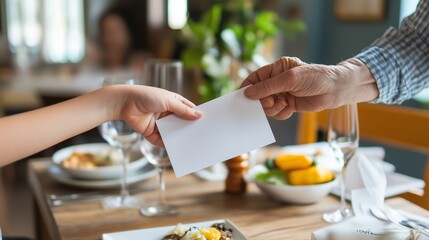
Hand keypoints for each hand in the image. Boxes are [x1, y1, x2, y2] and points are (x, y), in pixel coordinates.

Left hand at [113, 85, 201, 145]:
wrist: (125, 103)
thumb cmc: (147, 96)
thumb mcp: (168, 101)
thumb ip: (183, 110)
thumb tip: (199, 115)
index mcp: (173, 102)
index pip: (189, 110)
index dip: (197, 116)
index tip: (207, 123)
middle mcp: (168, 113)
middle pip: (182, 123)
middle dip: (189, 129)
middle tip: (201, 137)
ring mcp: (160, 123)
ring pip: (173, 133)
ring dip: (179, 138)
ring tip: (191, 145)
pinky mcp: (151, 133)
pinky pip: (162, 140)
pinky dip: (168, 145)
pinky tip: (176, 149)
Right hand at [241, 57, 377, 119]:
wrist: (336, 90)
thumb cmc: (316, 77)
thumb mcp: (289, 79)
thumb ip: (268, 87)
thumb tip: (248, 93)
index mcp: (277, 69)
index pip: (255, 78)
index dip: (247, 87)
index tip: (241, 97)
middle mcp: (278, 81)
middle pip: (259, 94)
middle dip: (262, 101)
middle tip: (269, 102)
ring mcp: (283, 93)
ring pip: (267, 106)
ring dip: (272, 108)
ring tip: (283, 105)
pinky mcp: (289, 105)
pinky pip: (277, 113)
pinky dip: (281, 113)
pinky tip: (289, 109)